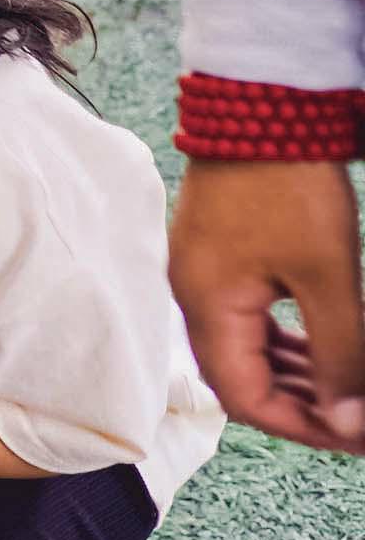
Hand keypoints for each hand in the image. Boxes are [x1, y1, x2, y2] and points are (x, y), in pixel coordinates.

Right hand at [173, 157, 364, 451]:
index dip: (303, 425)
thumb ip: (339, 354)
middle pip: (241, 377)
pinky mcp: (217, 254)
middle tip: (359, 417)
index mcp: (207, 304)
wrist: (261, 106)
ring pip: (246, 349)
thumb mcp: (328, 277)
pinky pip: (246, 318)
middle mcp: (192, 294)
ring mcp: (200, 272)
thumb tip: (348, 420)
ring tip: (348, 390)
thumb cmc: (289, 186)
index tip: (357, 433)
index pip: (245, 397)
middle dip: (304, 404)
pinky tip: (320, 348)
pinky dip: (284, 341)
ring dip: (296, 375)